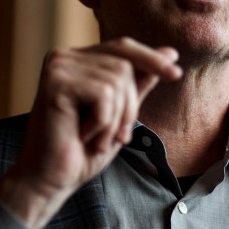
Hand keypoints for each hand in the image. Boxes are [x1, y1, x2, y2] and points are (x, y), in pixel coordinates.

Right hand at [0, 37, 182, 228]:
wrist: (51, 180)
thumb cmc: (82, 151)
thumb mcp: (121, 113)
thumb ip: (140, 82)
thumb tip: (170, 51)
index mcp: (78, 61)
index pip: (123, 48)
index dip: (151, 58)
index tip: (177, 73)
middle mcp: (64, 57)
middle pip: (125, 65)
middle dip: (129, 105)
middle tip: (115, 136)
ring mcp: (57, 67)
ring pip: (117, 80)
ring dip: (115, 118)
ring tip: (95, 138)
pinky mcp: (55, 82)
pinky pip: (103, 94)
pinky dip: (102, 122)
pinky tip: (81, 135)